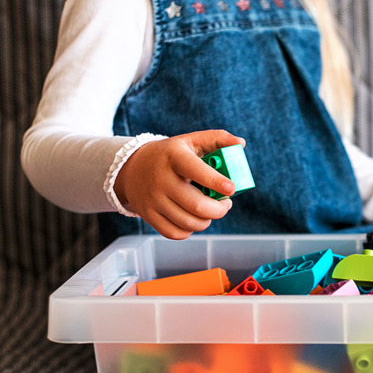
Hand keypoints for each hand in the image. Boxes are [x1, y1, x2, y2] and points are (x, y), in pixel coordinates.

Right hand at [114, 130, 244, 239]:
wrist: (132, 168)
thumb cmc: (170, 155)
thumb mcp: (190, 141)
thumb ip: (217, 139)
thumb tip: (240, 143)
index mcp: (174, 157)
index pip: (196, 170)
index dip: (216, 182)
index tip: (231, 189)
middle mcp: (161, 179)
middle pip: (196, 205)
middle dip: (219, 209)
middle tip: (226, 204)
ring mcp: (153, 199)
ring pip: (189, 223)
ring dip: (207, 220)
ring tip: (210, 210)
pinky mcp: (148, 215)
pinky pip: (176, 233)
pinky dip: (190, 229)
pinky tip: (193, 218)